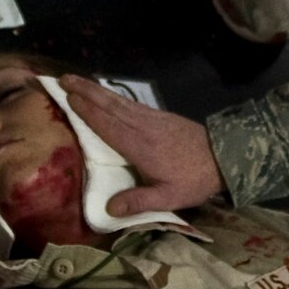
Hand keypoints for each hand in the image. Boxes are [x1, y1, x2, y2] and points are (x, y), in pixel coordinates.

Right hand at [58, 74, 223, 213]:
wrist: (226, 157)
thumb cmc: (195, 179)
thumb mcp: (169, 198)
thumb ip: (139, 202)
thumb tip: (108, 210)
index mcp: (141, 146)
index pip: (109, 125)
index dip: (88, 111)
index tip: (68, 97)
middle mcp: (144, 127)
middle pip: (110, 105)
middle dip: (85, 91)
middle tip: (62, 78)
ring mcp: (153, 118)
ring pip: (119, 101)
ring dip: (96, 89)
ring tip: (76, 80)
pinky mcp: (161, 116)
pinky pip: (130, 103)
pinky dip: (113, 96)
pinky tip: (106, 94)